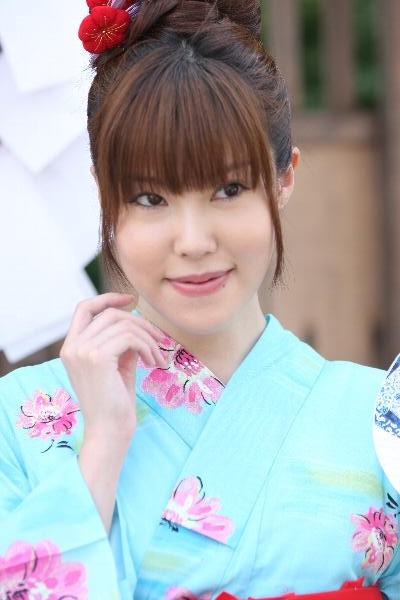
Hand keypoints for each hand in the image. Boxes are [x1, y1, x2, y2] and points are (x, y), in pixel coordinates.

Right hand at [60, 293, 165, 441]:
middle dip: (140, 324)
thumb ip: (122, 343)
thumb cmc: (115, 403)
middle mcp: (72, 346)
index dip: (108, 298)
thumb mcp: (118, 366)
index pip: (84, 308)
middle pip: (110, 314)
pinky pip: (130, 337)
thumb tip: (137, 323)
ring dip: (148, 339)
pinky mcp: (97, 357)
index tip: (131, 300)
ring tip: (157, 358)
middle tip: (159, 340)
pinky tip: (154, 363)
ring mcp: (81, 351)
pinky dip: (148, 347)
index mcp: (71, 347)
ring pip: (124, 325)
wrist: (109, 432)